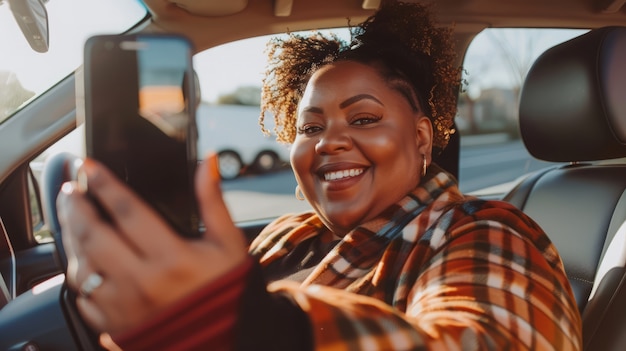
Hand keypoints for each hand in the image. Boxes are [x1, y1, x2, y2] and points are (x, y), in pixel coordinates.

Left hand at [56, 153, 247, 334]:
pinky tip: (80, 255)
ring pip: (81, 264)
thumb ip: (212, 201)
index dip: (104, 184)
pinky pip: (82, 295)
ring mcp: (123, 305)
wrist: (218, 339)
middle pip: (94, 235)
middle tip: (71, 187)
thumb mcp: (227, 243)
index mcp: (171, 258)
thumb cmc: (223, 290)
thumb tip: (207, 163)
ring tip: (71, 215)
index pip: (128, 211)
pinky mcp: (112, 323)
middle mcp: (142, 281)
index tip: (89, 165)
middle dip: (76, 206)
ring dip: (70, 236)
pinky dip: (78, 272)